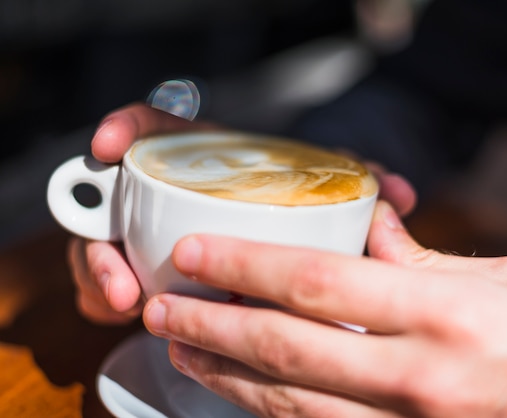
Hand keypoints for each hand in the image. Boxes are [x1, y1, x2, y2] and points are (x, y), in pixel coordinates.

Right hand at [67, 103, 416, 323]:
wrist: (274, 230)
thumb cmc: (292, 199)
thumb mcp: (320, 185)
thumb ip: (354, 180)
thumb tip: (397, 192)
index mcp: (204, 159)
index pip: (155, 131)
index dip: (126, 129)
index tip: (110, 146)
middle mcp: (166, 192)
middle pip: (110, 203)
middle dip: (101, 238)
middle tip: (119, 272)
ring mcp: (146, 232)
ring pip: (102, 248)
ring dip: (103, 275)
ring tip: (124, 299)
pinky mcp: (141, 267)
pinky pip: (111, 282)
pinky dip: (108, 296)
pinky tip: (124, 309)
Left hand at [143, 201, 506, 416]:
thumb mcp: (497, 280)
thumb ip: (418, 256)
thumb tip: (364, 223)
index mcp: (442, 313)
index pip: (316, 283)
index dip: (244, 266)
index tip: (195, 255)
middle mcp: (418, 377)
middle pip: (286, 348)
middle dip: (212, 324)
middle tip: (162, 305)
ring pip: (289, 405)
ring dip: (225, 377)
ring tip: (181, 349)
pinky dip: (270, 415)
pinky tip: (239, 396)